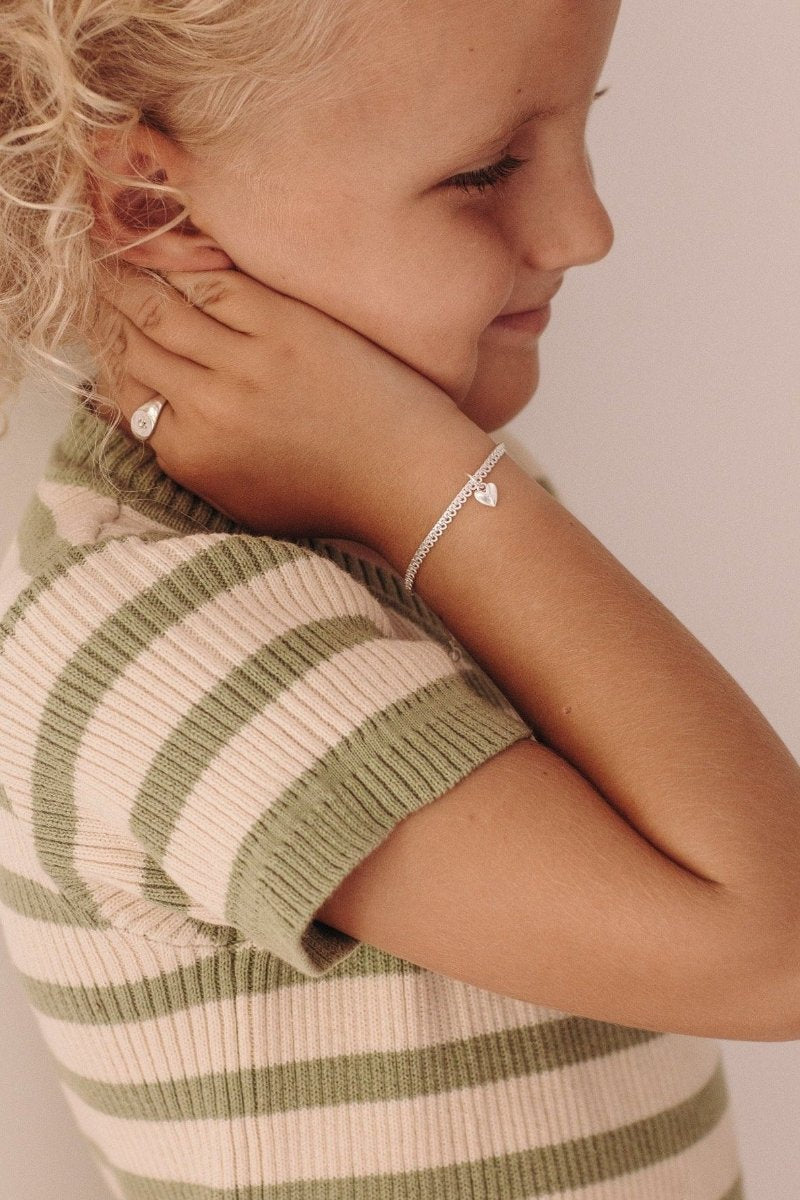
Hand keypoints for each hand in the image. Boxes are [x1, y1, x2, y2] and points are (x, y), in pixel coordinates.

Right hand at [87, 265, 460, 540]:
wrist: (404, 479)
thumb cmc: (328, 494)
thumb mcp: (237, 498)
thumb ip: (188, 456)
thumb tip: (149, 412)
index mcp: (190, 454)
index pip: (122, 390)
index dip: (109, 352)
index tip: (106, 326)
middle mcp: (206, 408)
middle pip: (135, 342)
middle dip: (108, 306)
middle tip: (98, 278)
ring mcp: (245, 364)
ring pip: (162, 305)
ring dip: (132, 276)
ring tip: (119, 254)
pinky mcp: (285, 327)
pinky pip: (217, 283)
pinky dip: (188, 264)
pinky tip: (177, 250)